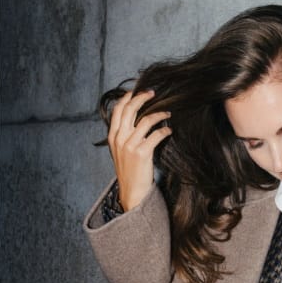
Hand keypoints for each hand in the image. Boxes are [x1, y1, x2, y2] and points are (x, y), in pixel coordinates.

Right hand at [107, 89, 171, 210]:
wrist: (132, 192)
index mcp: (112, 136)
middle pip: (130, 109)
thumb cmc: (130, 171)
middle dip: (142, 97)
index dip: (128, 97)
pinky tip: (169, 130)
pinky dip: (164, 130)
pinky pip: (156, 135)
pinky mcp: (142, 153)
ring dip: (159, 113)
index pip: (118, 110)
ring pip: (145, 120)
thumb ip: (124, 136)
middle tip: (153, 93)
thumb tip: (136, 120)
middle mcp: (119, 138)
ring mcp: (129, 145)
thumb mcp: (120, 151)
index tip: (138, 90)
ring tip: (167, 113)